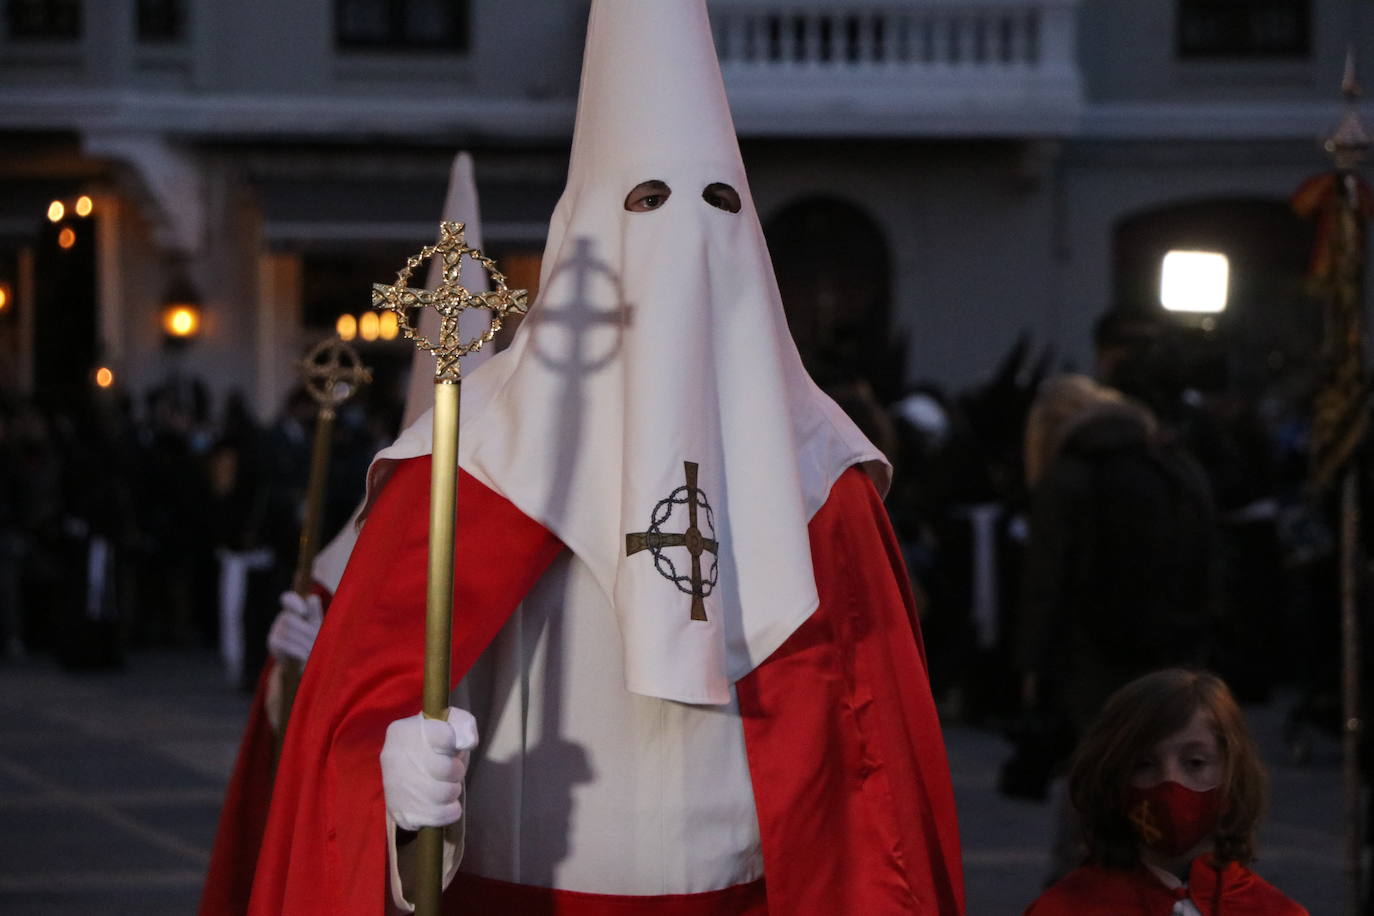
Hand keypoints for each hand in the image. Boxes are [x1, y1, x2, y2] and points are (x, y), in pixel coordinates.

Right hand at [267, 591, 322, 662]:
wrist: (303, 662)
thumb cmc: (312, 640)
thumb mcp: (316, 626)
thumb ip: (314, 613)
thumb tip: (312, 597)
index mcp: (295, 610)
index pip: (288, 599)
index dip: (293, 602)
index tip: (303, 611)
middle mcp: (283, 618)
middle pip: (290, 619)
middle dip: (307, 631)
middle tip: (317, 641)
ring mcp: (275, 630)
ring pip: (288, 633)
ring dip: (305, 643)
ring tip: (312, 650)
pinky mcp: (273, 643)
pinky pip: (286, 645)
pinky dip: (299, 651)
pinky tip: (305, 656)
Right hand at [380, 709, 478, 831]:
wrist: (412, 773)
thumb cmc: (436, 746)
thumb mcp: (450, 725)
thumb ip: (463, 725)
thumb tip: (467, 741)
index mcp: (404, 731)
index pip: (441, 736)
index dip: (454, 743)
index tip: (453, 745)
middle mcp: (394, 758)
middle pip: (444, 768)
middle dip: (456, 770)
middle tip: (452, 769)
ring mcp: (395, 788)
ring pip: (443, 794)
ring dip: (453, 790)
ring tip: (447, 785)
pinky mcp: (401, 813)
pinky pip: (438, 816)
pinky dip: (450, 810)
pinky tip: (445, 802)